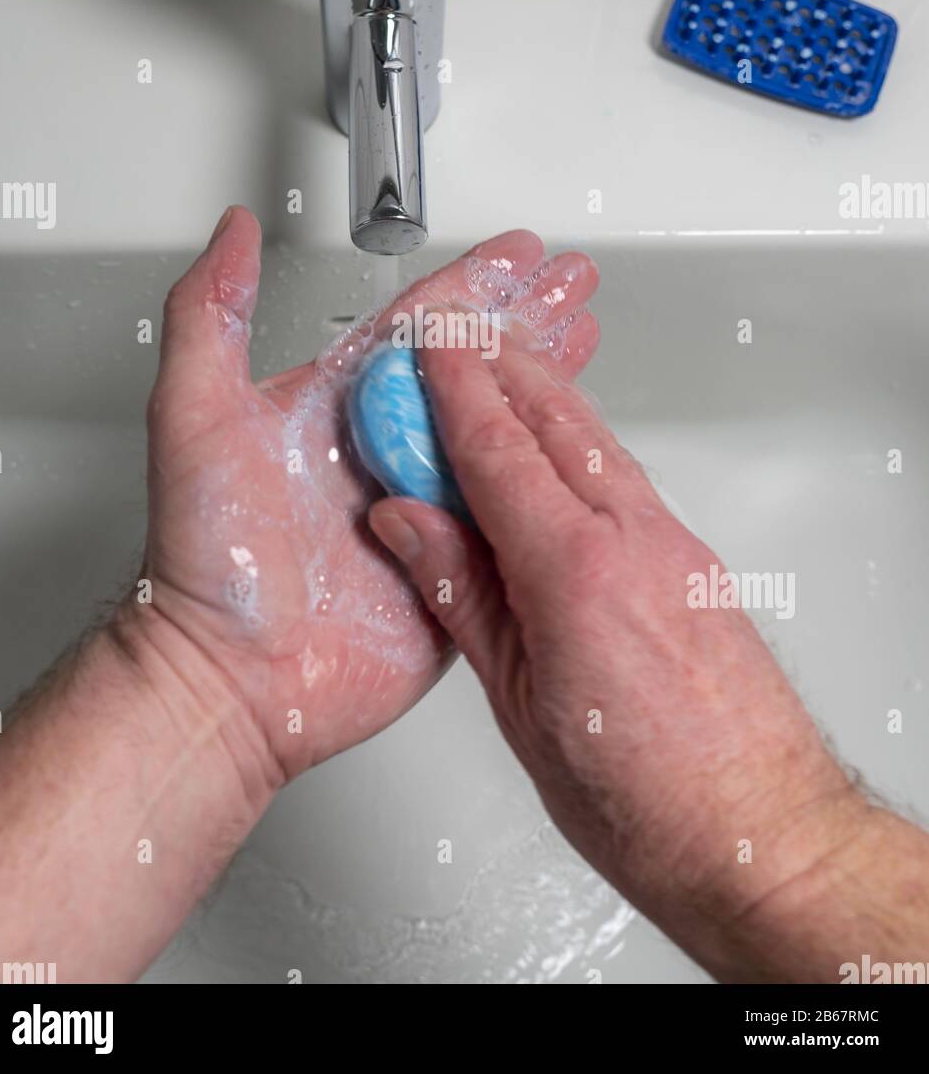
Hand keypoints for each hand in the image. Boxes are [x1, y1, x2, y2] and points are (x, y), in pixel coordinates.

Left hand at [134, 207, 599, 783]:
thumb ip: (210, 316)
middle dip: (531, 323)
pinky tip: (582, 448)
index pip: (423, 329)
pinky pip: (512, 516)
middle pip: (476, 371)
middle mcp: (385, 452)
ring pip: (504, 435)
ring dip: (550, 388)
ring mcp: (425, 509)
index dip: (476, 286)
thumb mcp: (195, 416)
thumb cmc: (205, 559)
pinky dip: (550, 480)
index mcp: (338, 408)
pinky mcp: (453, 569)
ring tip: (590, 343)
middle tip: (577, 286)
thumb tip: (231, 233)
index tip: (522, 255)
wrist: (233, 682)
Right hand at [368, 335, 874, 980]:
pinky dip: (581, 445)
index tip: (427, 349)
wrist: (763, 837)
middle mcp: (635, 541)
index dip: (455, 390)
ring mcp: (675, 547)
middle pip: (557, 421)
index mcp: (576, 572)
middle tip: (458, 337)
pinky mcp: (695, 564)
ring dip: (545, 398)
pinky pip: (626, 477)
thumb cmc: (649, 800)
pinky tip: (560, 454)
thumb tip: (411, 526)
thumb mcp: (518, 704)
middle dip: (502, 368)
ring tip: (502, 377)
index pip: (499, 451)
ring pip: (598, 442)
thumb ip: (462, 598)